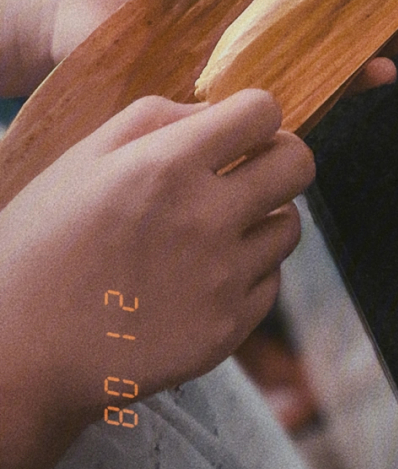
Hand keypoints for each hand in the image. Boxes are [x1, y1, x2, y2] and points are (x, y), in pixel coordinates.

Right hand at [0, 90, 310, 468]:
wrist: (19, 358)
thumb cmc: (40, 250)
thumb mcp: (80, 162)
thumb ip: (154, 118)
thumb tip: (214, 110)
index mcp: (166, 166)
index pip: (264, 111)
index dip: (254, 116)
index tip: (237, 133)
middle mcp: (205, 218)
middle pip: (298, 164)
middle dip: (279, 157)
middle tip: (249, 171)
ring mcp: (221, 279)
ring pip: (290, 226)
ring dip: (264, 219)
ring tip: (217, 230)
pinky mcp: (227, 330)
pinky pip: (271, 283)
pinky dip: (248, 275)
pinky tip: (203, 278)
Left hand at [43, 0, 397, 89]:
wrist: (68, 11)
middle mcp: (267, 18)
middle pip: (344, 21)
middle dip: (390, 22)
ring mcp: (252, 57)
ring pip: (326, 61)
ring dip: (370, 59)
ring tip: (396, 57)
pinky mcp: (229, 91)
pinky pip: (286, 95)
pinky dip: (326, 92)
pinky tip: (355, 84)